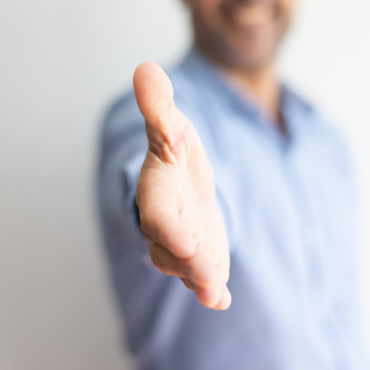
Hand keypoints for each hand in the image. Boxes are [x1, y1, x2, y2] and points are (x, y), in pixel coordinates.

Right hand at [133, 62, 231, 309]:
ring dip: (200, 280)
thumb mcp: (172, 127)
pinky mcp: (203, 255)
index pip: (157, 214)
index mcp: (156, 194)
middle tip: (205, 276)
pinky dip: (212, 290)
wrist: (183, 182)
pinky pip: (205, 276)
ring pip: (187, 267)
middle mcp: (166, 225)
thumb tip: (146, 68)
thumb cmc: (175, 153)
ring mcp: (184, 244)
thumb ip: (160, 107)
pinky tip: (223, 300)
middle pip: (171, 249)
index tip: (182, 239)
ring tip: (215, 293)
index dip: (167, 227)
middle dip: (187, 262)